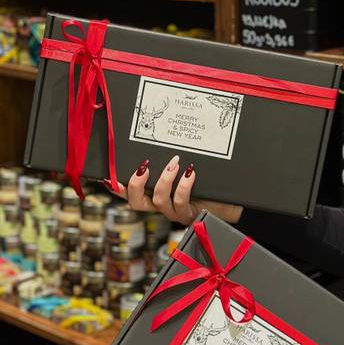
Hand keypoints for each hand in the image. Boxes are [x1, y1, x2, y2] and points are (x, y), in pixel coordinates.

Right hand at [107, 156, 243, 225]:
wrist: (234, 197)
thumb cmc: (209, 179)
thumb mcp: (187, 164)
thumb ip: (172, 156)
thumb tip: (163, 130)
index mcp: (156, 192)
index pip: (130, 192)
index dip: (117, 187)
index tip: (110, 175)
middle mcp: (162, 205)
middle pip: (136, 203)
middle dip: (136, 185)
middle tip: (144, 168)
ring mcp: (176, 212)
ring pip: (159, 202)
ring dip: (164, 181)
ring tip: (174, 164)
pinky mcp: (192, 214)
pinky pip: (181, 203)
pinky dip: (183, 186)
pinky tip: (190, 173)